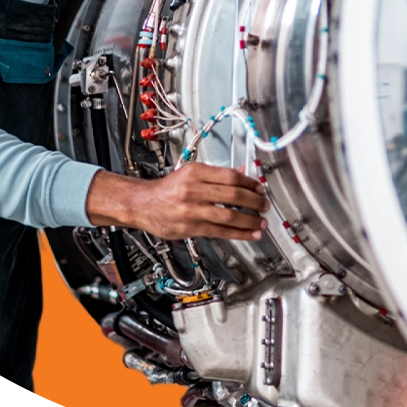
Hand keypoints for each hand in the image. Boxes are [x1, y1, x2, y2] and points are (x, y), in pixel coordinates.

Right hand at [85, 163, 269, 240]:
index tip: (259, 188)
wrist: (142, 204)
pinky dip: (238, 233)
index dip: (249, 183)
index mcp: (195, 172)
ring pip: (229, 216)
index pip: (230, 176)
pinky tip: (249, 234)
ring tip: (261, 222)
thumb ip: (216, 175)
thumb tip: (241, 173)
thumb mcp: (190, 173)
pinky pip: (220, 231)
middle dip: (254, 202)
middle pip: (233, 196)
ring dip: (250, 220)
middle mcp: (193, 190)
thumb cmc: (167, 189)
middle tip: (264, 205)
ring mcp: (192, 210)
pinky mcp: (191, 227)